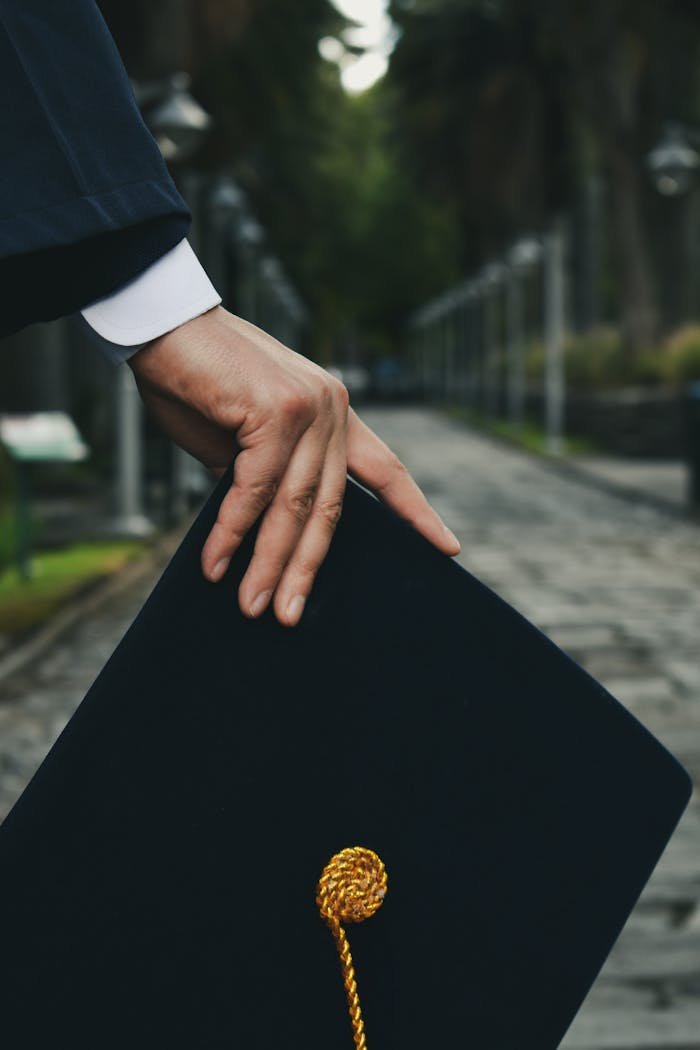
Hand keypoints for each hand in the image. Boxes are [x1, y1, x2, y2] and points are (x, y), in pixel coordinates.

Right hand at [129, 306, 459, 625]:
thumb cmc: (197, 382)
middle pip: (331, 508)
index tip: (446, 548)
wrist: (162, 324)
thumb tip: (263, 528)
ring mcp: (310, 408)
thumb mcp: (240, 441)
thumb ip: (264, 479)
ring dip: (268, 562)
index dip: (416, 512)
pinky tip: (217, 563)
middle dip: (307, 567)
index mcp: (335, 415)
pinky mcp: (278, 411)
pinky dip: (234, 531)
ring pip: (294, 505)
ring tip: (252, 606)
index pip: (387, 470)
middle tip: (288, 615)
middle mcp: (333, 409)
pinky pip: (257, 488)